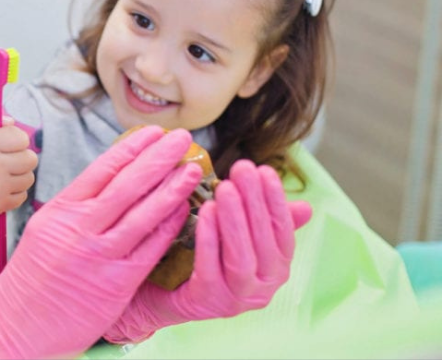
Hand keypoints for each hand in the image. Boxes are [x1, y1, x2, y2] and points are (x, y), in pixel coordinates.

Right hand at [0, 108, 35, 235]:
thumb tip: (11, 122)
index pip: (21, 138)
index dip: (18, 139)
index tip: (9, 144)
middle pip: (31, 159)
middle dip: (22, 157)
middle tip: (10, 159)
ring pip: (29, 178)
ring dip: (20, 175)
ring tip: (4, 174)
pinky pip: (22, 196)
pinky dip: (14, 192)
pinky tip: (0, 188)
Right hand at [0, 127, 203, 359]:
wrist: (14, 324)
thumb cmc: (31, 278)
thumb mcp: (44, 229)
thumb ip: (75, 208)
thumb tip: (108, 182)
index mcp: (61, 210)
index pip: (102, 169)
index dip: (132, 147)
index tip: (153, 132)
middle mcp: (79, 229)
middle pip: (127, 185)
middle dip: (158, 158)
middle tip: (182, 139)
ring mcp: (98, 257)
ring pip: (143, 215)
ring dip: (172, 189)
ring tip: (191, 170)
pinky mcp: (114, 285)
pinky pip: (149, 250)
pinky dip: (168, 228)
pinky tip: (184, 212)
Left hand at [104, 159, 313, 343]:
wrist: (164, 293)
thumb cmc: (208, 257)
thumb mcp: (239, 238)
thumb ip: (267, 222)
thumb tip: (306, 207)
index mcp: (276, 270)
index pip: (283, 233)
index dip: (276, 201)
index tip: (264, 170)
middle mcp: (262, 289)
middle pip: (263, 243)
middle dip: (254, 203)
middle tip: (242, 169)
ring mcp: (235, 299)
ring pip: (241, 258)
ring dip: (234, 220)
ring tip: (225, 187)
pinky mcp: (207, 301)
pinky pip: (210, 268)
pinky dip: (209, 238)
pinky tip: (205, 211)